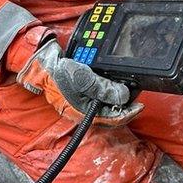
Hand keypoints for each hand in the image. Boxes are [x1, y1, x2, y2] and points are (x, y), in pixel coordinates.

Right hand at [16, 40, 141, 126]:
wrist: (43, 64)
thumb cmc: (59, 75)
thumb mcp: (86, 81)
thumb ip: (106, 90)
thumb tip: (124, 96)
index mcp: (85, 113)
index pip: (112, 118)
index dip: (129, 112)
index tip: (140, 105)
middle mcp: (84, 110)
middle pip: (109, 112)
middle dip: (123, 104)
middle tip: (133, 94)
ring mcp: (81, 102)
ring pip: (104, 103)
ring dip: (114, 96)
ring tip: (124, 88)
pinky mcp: (79, 93)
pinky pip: (97, 95)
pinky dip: (105, 90)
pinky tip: (109, 83)